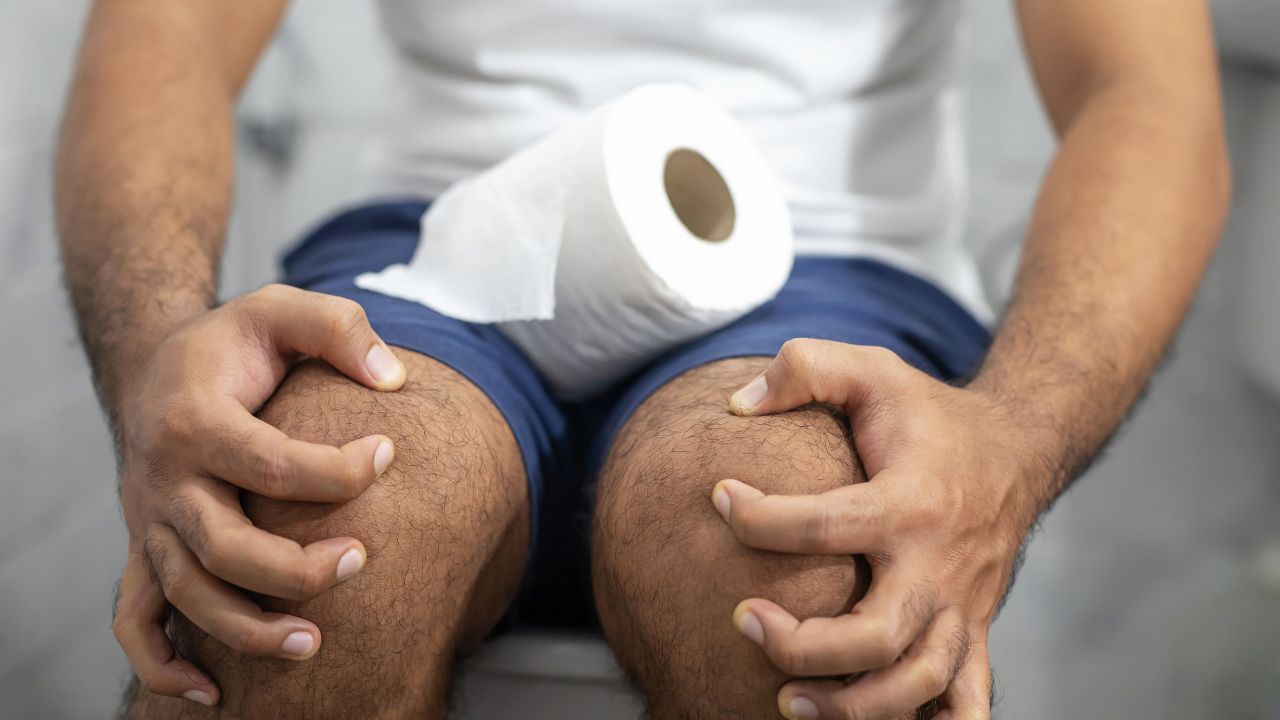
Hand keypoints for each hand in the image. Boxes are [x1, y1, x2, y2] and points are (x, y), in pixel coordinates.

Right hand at [110, 284, 406, 705]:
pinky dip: (161, 662)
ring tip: (315, 642)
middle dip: (297, 566)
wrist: (153, 365)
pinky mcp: (145, 548)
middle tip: (364, 557)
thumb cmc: (230, 344)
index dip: (340, 470)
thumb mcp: (278, 308)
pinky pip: (135, 619)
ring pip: (188, 594)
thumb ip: (338, 326)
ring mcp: (150, 522)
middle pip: (223, 546)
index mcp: (195, 419)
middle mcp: (164, 479)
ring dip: (248, 627)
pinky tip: (208, 691)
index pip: (271, 464)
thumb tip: (395, 377)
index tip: (390, 453)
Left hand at [710, 339, 1042, 719]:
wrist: (1019, 449)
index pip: (824, 525)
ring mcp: (961, 607)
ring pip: (915, 683)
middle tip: (743, 619)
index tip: (719, 497)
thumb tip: (736, 404)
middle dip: (802, 644)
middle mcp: (939, 566)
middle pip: (875, 634)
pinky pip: (967, 703)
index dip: (758, 517)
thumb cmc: (930, 414)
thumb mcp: (872, 369)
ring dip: (848, 705)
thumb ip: (805, 367)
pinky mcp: (973, 632)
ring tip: (786, 699)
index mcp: (910, 502)